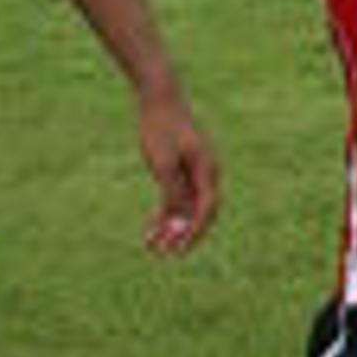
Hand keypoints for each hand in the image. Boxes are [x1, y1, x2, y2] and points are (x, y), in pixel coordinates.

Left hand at [137, 92, 219, 256]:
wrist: (158, 101)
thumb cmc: (162, 129)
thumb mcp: (163, 162)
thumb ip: (172, 190)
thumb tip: (177, 217)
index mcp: (207, 170)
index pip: (207, 209)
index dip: (195, 232)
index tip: (179, 249)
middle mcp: (205, 175)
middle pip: (199, 214)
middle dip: (183, 236)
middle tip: (166, 255)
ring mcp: (193, 174)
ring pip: (185, 211)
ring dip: (171, 230)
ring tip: (152, 249)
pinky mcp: (180, 171)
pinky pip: (175, 200)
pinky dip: (164, 217)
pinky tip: (149, 232)